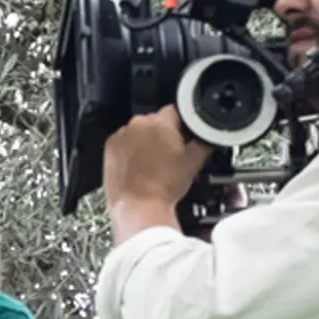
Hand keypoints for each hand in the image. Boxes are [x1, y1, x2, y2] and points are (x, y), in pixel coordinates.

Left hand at [99, 107, 213, 218]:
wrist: (138, 206)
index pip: (175, 112)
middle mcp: (138, 124)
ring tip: (152, 163)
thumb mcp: (193, 163)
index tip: (183, 137)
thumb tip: (207, 135)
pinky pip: (124, 141)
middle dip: (163, 134)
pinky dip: (130, 149)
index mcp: (160, 123)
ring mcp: (122, 135)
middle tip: (169, 155)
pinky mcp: (110, 147)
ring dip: (145, 141)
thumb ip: (203, 141)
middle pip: (155, 121)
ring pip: (139, 131)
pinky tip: (138, 166)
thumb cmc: (163, 187)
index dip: (182, 126)